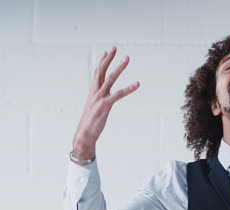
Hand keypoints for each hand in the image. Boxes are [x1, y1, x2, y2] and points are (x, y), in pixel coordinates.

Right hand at [72, 46, 139, 160]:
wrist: (84, 135)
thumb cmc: (90, 123)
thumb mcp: (94, 109)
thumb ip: (99, 101)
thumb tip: (103, 99)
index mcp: (92, 92)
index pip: (97, 73)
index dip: (102, 62)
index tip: (106, 52)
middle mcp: (95, 92)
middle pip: (101, 71)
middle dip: (108, 59)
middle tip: (114, 48)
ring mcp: (99, 98)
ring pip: (110, 78)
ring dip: (119, 67)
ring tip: (127, 58)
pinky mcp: (105, 105)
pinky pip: (118, 94)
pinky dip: (128, 89)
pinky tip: (137, 84)